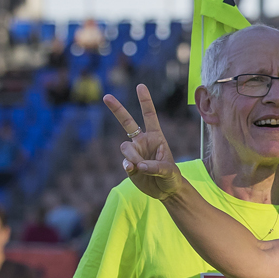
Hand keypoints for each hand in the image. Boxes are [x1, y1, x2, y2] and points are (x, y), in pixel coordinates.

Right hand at [105, 84, 182, 200]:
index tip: (140, 86)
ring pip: (125, 147)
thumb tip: (139, 165)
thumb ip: (155, 166)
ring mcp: (135, 153)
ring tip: (141, 167)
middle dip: (117, 109)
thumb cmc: (172, 177)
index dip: (145, 101)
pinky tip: (133, 170)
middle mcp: (143, 142)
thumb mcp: (170, 171)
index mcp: (156, 137)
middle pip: (127, 122)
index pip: (149, 116)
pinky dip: (128, 166)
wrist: (166, 191)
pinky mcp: (129, 165)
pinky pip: (124, 162)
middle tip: (106, 96)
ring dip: (132, 156)